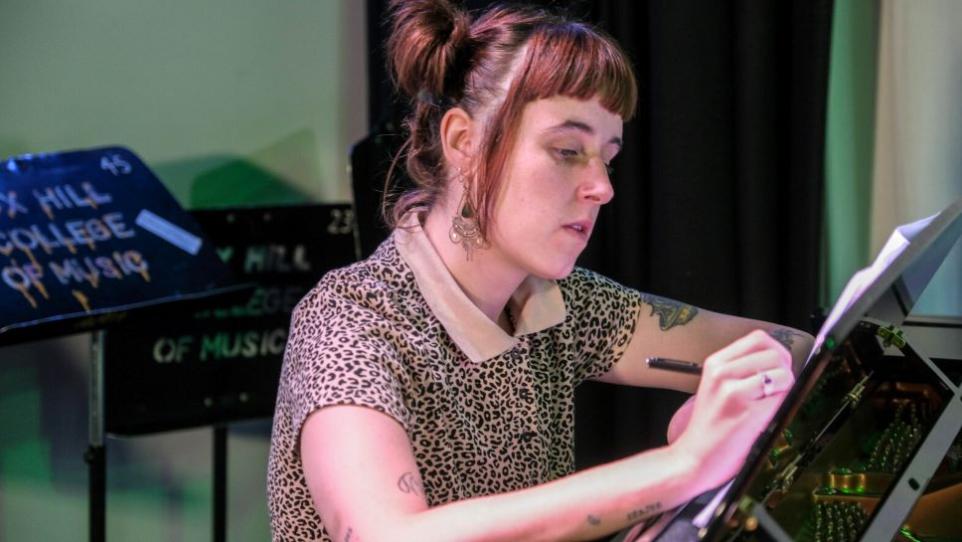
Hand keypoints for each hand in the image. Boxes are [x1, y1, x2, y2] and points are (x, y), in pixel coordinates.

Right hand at [670, 330, 794, 490]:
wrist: (694, 459)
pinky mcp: (746, 410)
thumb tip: (780, 361)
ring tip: (770, 405)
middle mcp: (722, 371)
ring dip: (786, 388)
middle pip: (774, 353)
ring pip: (782, 372)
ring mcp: (733, 390)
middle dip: (785, 370)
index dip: (776, 350)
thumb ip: (741, 371)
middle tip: (776, 391)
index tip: (777, 367)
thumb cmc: (710, 427)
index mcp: (715, 363)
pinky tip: (768, 415)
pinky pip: (782, 395)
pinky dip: (784, 403)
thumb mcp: (716, 388)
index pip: (758, 338)